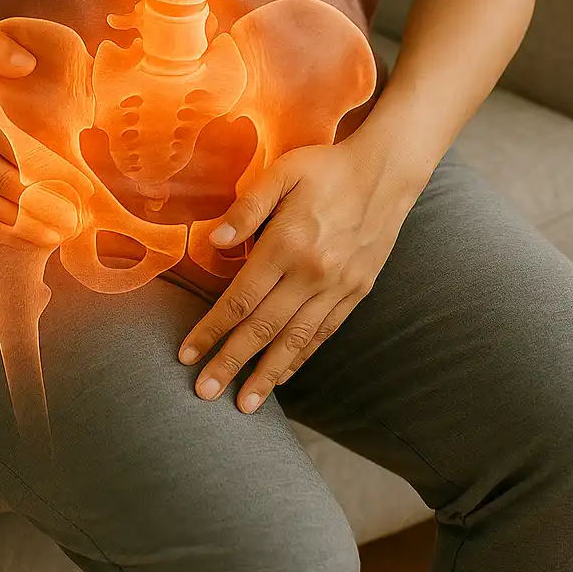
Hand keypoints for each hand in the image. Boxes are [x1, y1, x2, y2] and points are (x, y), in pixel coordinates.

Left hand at [176, 134, 422, 413]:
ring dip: (266, 375)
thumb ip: (246, 208)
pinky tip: (283, 376)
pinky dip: (301, 358)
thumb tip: (213, 243)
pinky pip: (324, 334)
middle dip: (230, 363)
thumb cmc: (325, 167)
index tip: (186, 355)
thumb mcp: (282, 171)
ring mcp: (338, 287)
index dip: (211, 330)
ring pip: (295, 341)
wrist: (386, 171)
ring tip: (243, 404)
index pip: (241, 299)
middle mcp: (313, 273)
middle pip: (263, 329)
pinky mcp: (357, 292)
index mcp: (288, 244)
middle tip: (203, 394)